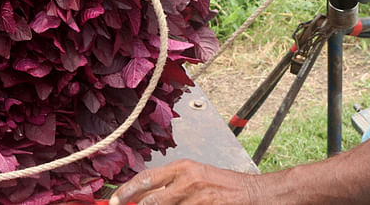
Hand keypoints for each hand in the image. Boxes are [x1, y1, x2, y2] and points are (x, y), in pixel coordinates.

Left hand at [109, 159, 259, 204]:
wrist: (255, 194)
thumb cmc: (225, 186)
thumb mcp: (196, 176)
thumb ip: (172, 184)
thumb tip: (145, 197)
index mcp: (183, 168)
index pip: (146, 178)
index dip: (126, 191)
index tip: (114, 201)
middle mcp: (188, 180)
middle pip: (151, 199)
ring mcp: (197, 197)